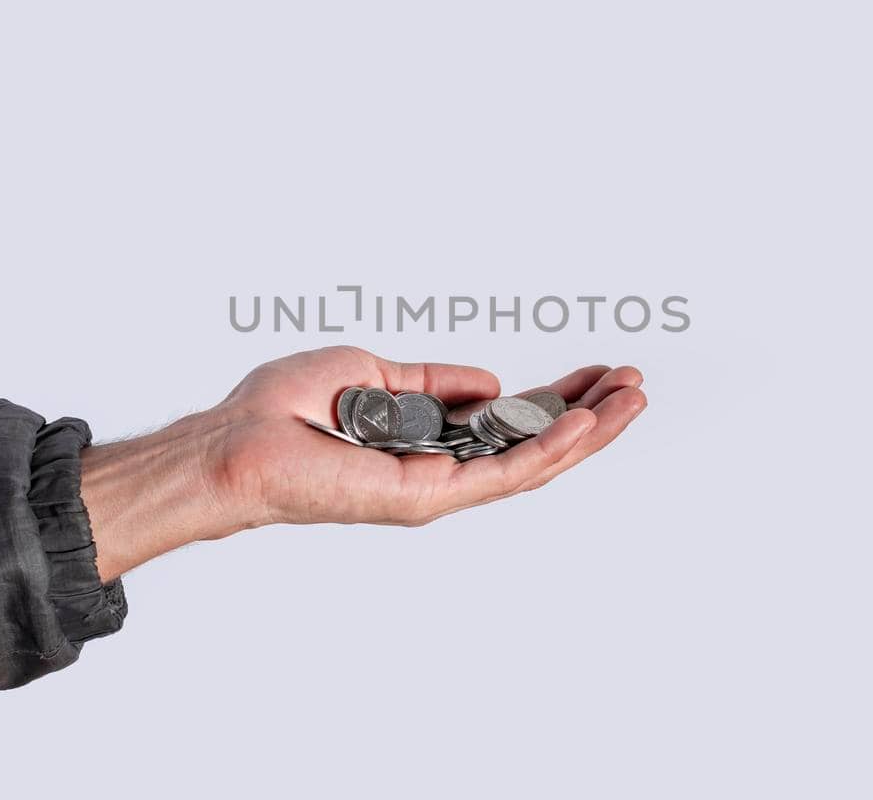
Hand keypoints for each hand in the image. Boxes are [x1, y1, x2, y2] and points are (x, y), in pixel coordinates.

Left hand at [79, 346, 646, 580]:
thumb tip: (490, 385)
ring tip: (631, 399)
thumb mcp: (372, 374)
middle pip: (535, 447)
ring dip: (588, 432)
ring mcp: (438, 489)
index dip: (559, 399)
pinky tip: (584, 422)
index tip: (599, 374)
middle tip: (635, 385)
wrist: (237, 442)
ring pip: (533, 464)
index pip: (511, 425)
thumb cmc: (283, 411)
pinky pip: (502, 472)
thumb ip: (434, 383)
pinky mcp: (427, 497)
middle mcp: (440, 473)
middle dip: (591, 415)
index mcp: (429, 443)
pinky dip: (549, 448)